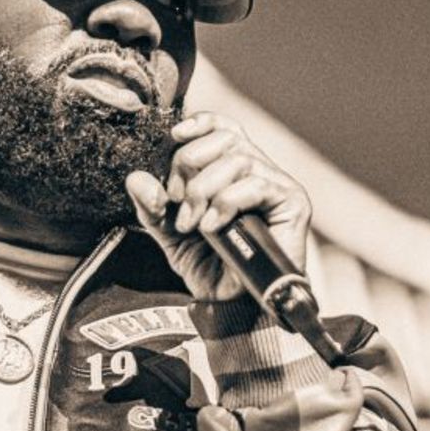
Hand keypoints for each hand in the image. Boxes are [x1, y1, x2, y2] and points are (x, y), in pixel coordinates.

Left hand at [125, 111, 311, 301]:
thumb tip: (136, 179)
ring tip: (192, 224)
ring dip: (204, 190)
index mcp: (233, 172)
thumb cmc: (209, 268)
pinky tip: (212, 227)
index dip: (201, 124)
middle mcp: (259, 172)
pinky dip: (226, 203)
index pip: (223, 128)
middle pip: (226, 139)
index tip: (174, 136)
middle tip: (177, 202)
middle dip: (190, 165)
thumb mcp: (171, 234)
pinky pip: (256, 185)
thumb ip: (153, 206)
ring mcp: (278, 186)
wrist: (233, 307)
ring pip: (238, 159)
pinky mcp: (293, 203)